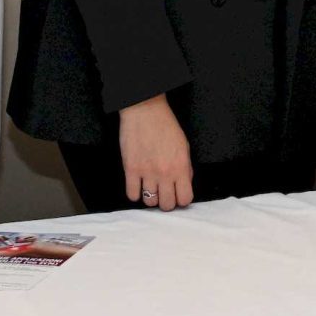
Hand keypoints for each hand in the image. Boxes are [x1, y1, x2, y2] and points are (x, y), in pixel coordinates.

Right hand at [120, 93, 194, 209]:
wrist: (145, 110)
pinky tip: (138, 184)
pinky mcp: (130, 169)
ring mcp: (146, 172)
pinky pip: (132, 195)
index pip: (185, 199)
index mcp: (181, 167)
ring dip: (150, 197)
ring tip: (150, 187)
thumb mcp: (184, 146)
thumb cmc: (165, 125)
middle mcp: (165, 173)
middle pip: (167, 205)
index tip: (178, 194)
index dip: (182, 199)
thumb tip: (184, 184)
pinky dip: (135, 193)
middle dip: (166, 201)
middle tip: (164, 192)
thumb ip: (185, 167)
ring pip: (149, 203)